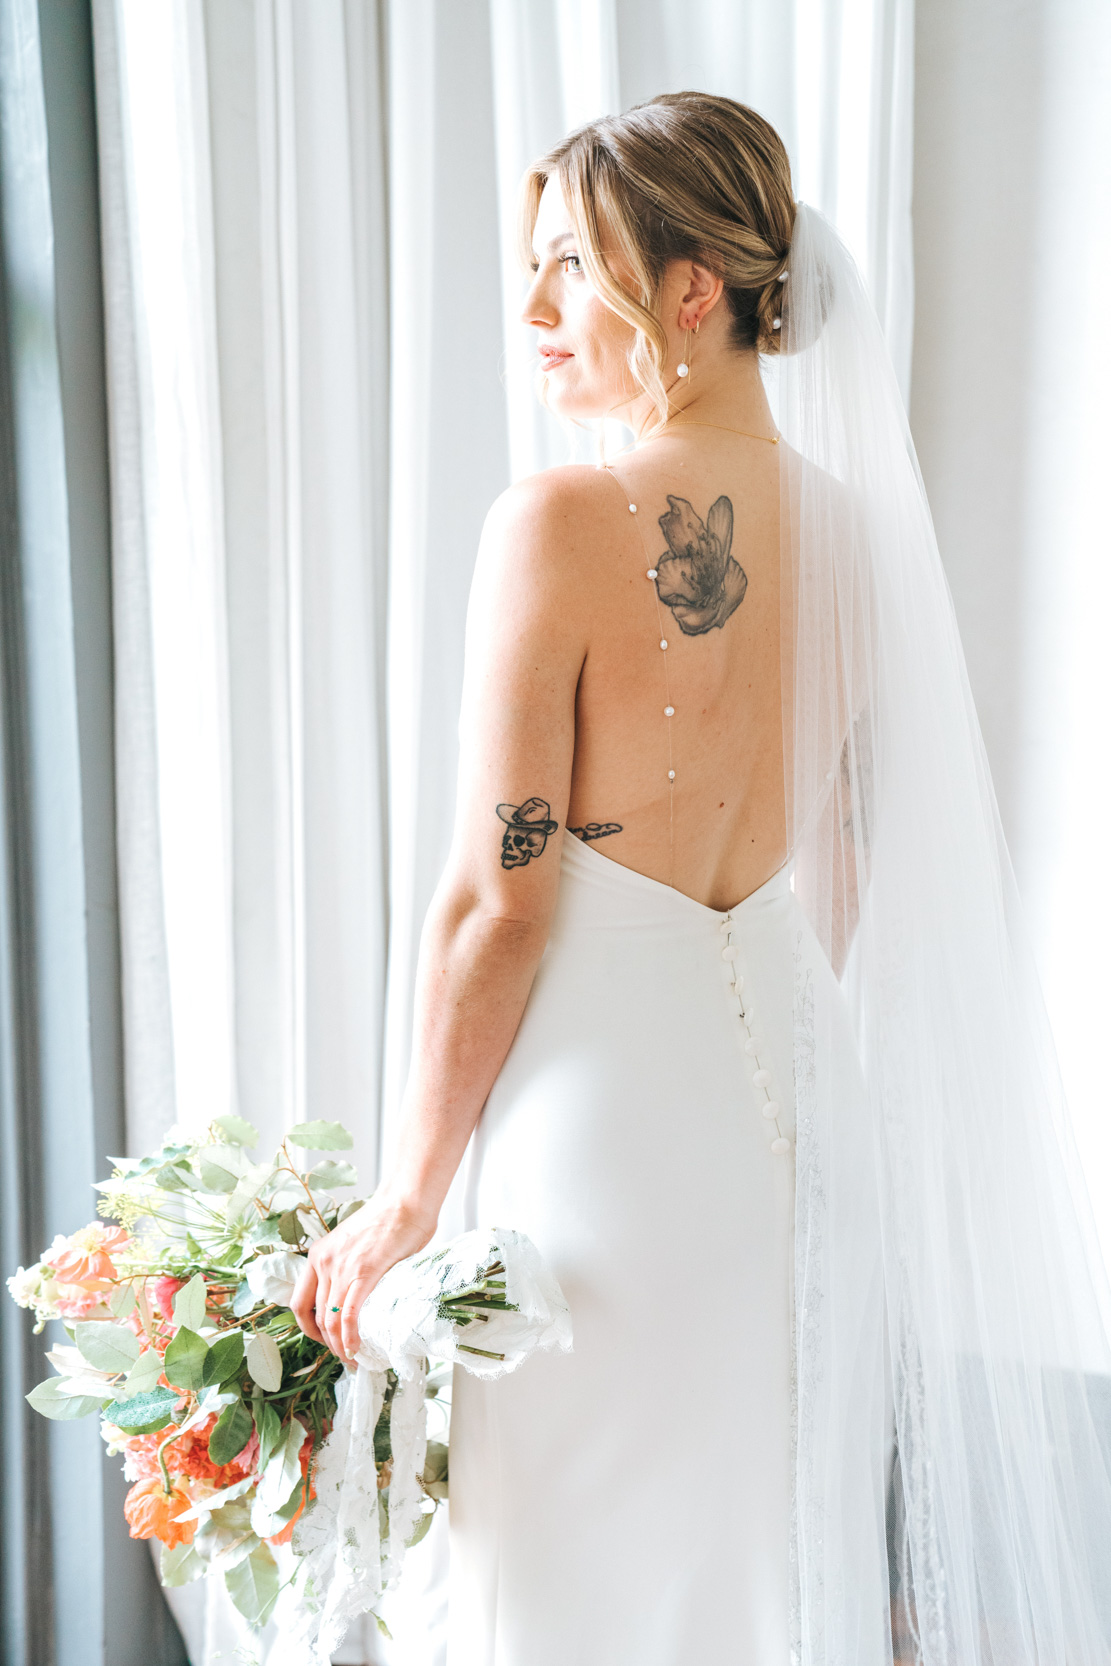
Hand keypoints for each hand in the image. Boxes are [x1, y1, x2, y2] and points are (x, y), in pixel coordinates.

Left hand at [290, 1187, 436, 1363]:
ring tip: (353, 1360)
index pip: (299, 1302)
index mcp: (318, 1255)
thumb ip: (349, 1268)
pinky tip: (357, 1349)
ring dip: (339, 1347)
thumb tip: (359, 1299)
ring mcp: (342, 1268)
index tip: (325, 1340)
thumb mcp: (356, 1244)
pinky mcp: (364, 1272)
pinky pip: (348, 1315)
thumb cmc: (390, 1220)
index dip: (308, 1328)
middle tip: (344, 1356)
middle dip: (327, 1344)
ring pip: (329, 1321)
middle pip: (314, 1316)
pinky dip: (350, 1338)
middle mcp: (323, 1262)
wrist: (407, 1200)